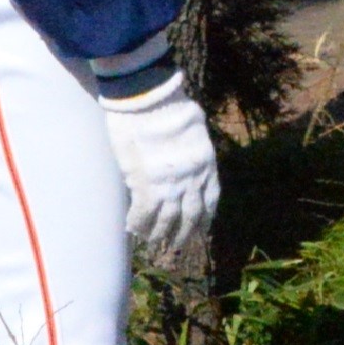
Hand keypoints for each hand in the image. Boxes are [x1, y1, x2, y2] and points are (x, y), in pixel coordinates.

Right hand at [97, 70, 218, 266]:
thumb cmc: (168, 105)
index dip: (206, 216)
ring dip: (159, 234)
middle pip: (192, 215)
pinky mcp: (147, 185)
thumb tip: (185, 156)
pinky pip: (144, 214)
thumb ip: (193, 147)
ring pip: (168, 220)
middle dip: (184, 233)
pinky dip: (138, 223)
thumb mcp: (194, 127)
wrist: (149, 99)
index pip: (211, 198)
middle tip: (175, 245)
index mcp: (207, 163)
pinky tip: (132, 228)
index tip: (202, 228)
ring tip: (152, 242)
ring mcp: (171, 184)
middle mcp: (193, 179)